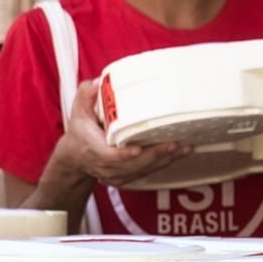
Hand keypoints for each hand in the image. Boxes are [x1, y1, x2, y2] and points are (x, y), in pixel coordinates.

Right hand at [53, 78, 191, 189]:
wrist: (76, 158)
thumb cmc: (80, 131)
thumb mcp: (78, 110)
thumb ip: (86, 95)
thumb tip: (100, 82)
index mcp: (93, 148)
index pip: (110, 155)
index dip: (124, 154)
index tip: (138, 149)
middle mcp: (105, 166)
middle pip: (133, 165)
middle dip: (155, 155)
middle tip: (175, 144)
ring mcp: (116, 175)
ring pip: (143, 170)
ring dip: (165, 160)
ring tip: (186, 148)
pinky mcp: (126, 179)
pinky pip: (147, 173)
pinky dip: (164, 163)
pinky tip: (180, 154)